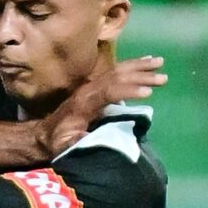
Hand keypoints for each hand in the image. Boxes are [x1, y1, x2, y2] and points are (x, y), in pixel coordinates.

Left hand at [38, 51, 167, 157]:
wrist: (44, 133)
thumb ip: (78, 143)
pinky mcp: (96, 86)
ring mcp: (92, 86)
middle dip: (141, 76)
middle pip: (117, 77)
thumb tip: (95, 140)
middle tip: (163, 77)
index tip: (149, 92)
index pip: (109, 91)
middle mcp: (89, 89)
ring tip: (160, 62)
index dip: (128, 91)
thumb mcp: (65, 146)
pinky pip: (116, 72)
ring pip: (118, 71)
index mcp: (84, 102)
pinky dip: (133, 66)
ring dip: (140, 66)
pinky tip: (147, 62)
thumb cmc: (57, 141)